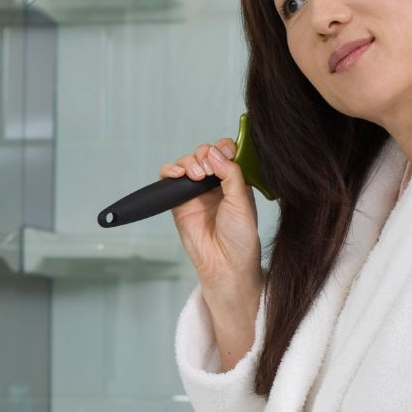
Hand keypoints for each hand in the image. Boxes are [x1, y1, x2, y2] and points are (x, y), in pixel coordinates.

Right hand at [159, 139, 261, 292]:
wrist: (224, 263)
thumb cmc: (239, 237)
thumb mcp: (242, 200)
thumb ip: (231, 173)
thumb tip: (214, 152)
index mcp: (234, 181)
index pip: (225, 153)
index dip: (223, 148)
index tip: (225, 152)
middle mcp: (214, 184)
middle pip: (204, 154)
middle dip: (205, 154)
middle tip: (209, 169)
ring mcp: (195, 192)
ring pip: (186, 163)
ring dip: (189, 162)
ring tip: (196, 175)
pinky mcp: (178, 201)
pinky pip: (169, 178)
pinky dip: (170, 170)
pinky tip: (179, 175)